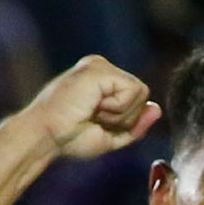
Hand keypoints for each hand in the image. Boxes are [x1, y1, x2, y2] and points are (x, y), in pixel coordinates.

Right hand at [26, 57, 158, 159]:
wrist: (45, 137)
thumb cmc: (68, 138)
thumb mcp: (110, 136)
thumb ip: (135, 125)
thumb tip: (158, 109)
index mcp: (102, 80)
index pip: (137, 99)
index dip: (125, 121)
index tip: (95, 123)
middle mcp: (101, 68)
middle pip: (142, 95)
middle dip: (124, 118)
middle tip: (92, 119)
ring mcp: (100, 66)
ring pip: (140, 93)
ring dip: (119, 114)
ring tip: (91, 113)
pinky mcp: (99, 69)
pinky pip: (133, 91)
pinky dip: (118, 108)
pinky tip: (93, 107)